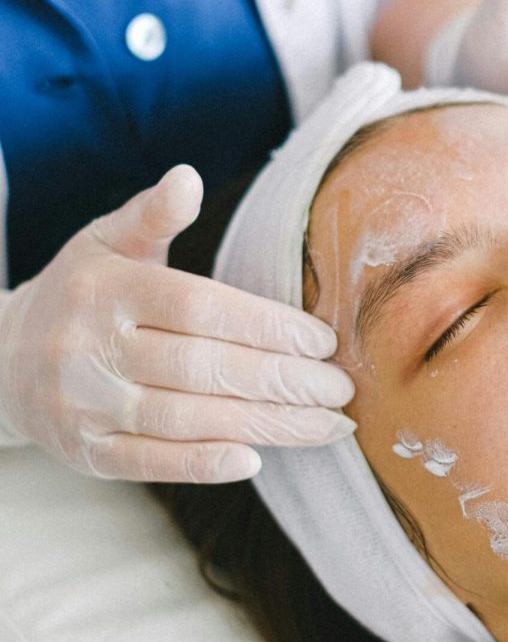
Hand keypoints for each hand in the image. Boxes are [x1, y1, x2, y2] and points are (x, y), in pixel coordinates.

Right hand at [0, 166, 354, 482]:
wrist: (0, 358)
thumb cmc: (82, 294)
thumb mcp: (106, 243)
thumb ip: (152, 216)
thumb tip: (188, 177)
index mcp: (108, 288)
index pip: (200, 308)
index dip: (267, 327)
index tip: (323, 343)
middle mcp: (92, 347)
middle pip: (204, 368)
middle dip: (283, 382)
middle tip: (341, 391)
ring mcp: (85, 403)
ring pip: (188, 419)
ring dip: (266, 426)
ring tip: (327, 427)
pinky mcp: (85, 451)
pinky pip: (149, 462)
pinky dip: (202, 464)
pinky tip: (255, 460)